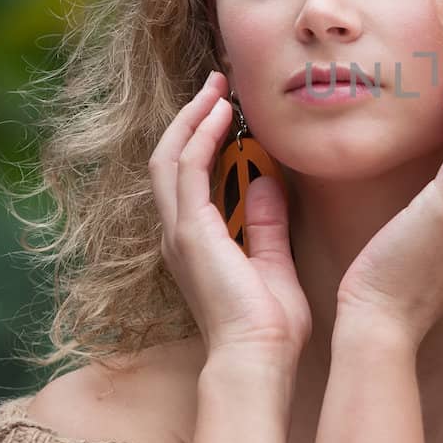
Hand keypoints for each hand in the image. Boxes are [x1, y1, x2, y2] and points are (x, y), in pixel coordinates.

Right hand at [149, 71, 310, 361]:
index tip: (228, 108)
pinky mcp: (190, 231)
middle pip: (169, 158)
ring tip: (218, 87)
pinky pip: (187, 168)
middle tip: (218, 84)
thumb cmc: (269, 325)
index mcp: (195, 242)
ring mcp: (179, 232)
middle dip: (191, 117)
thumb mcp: (273, 262)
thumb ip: (266, 224)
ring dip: (193, 117)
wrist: (259, 358)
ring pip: (170, 156)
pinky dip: (201, 135)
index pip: (188, 176)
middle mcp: (178, 234)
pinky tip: (221, 114)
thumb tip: (268, 183)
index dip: (201, 137)